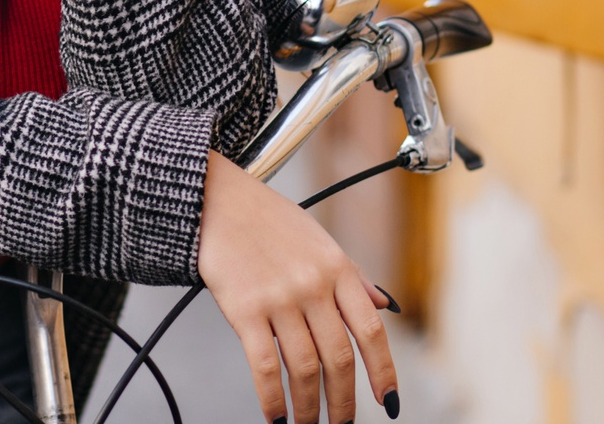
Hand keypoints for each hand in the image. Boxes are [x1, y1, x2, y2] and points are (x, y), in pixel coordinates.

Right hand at [198, 152, 398, 423]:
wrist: (216, 201)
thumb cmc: (268, 220)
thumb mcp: (320, 241)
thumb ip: (353, 276)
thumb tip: (383, 306)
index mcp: (337, 269)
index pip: (371, 331)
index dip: (383, 372)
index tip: (388, 402)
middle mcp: (314, 285)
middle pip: (339, 358)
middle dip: (344, 402)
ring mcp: (280, 299)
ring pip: (305, 369)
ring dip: (309, 407)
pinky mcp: (245, 310)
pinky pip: (265, 367)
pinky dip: (273, 399)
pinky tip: (276, 416)